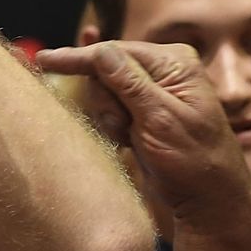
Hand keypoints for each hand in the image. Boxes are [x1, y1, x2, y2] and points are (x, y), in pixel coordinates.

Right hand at [34, 41, 250, 213]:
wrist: (207, 201)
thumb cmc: (194, 160)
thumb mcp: (160, 118)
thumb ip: (129, 82)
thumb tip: (100, 49)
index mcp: (173, 63)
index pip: (113, 53)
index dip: (78, 58)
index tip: (44, 60)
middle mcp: (163, 71)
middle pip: (105, 71)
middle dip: (106, 101)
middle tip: (123, 128)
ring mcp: (152, 92)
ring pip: (104, 92)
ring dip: (110, 117)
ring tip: (131, 139)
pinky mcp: (143, 112)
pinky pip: (111, 109)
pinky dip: (114, 126)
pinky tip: (131, 141)